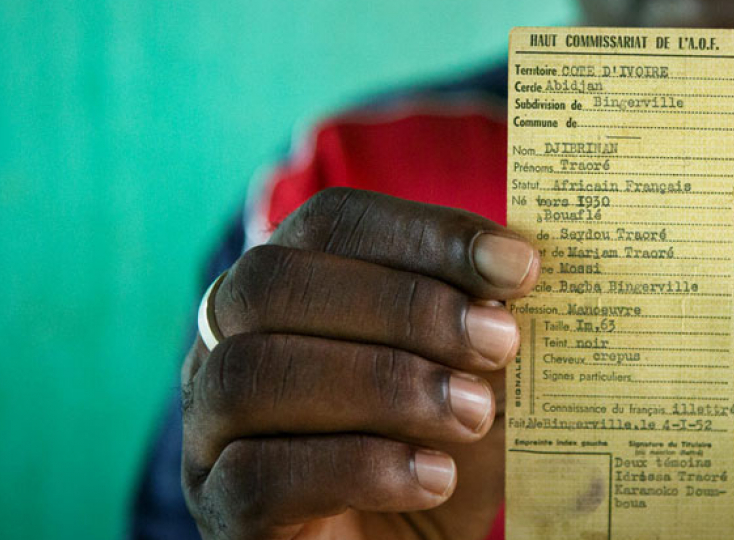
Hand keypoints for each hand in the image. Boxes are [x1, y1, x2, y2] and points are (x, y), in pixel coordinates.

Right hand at [180, 188, 537, 539]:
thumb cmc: (437, 455)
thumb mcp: (478, 380)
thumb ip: (488, 323)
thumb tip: (525, 267)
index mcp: (291, 289)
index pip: (332, 222)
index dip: (425, 232)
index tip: (518, 265)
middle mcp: (226, 345)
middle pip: (274, 282)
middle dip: (403, 304)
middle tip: (500, 342)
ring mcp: (209, 432)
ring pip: (254, 372)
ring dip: (384, 383)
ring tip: (472, 414)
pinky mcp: (221, 514)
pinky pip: (258, 475)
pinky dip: (361, 467)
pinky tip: (433, 477)